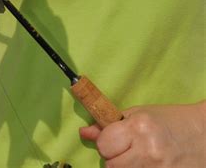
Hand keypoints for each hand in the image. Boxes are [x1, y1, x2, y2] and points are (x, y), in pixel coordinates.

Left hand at [79, 102, 204, 166]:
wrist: (203, 135)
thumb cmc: (169, 121)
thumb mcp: (140, 115)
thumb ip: (110, 124)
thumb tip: (84, 133)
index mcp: (139, 127)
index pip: (104, 145)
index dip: (106, 142)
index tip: (114, 140)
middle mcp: (147, 151)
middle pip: (111, 165)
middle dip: (114, 158)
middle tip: (127, 150)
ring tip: (138, 158)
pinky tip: (148, 165)